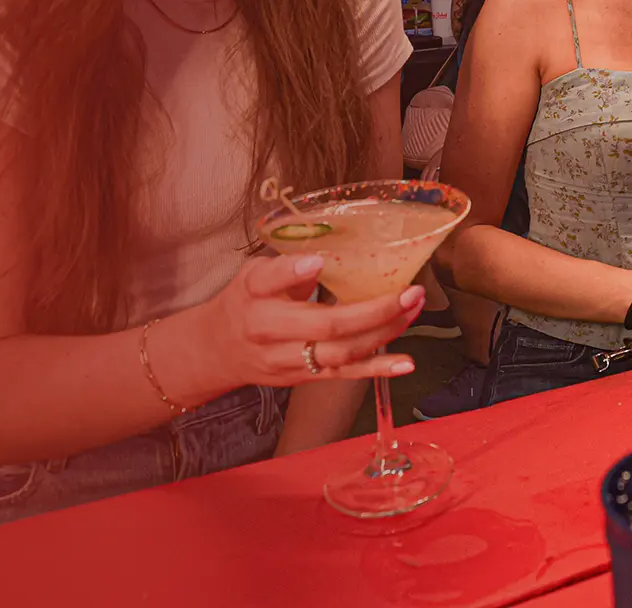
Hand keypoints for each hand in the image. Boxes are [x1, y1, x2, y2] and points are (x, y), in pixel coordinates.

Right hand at [195, 255, 425, 386]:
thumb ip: (287, 266)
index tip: (318, 261)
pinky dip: (378, 370)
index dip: (294, 272)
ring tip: (414, 310)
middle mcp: (270, 331)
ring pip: (342, 352)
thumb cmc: (244, 302)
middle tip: (410, 291)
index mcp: (254, 295)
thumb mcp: (253, 274)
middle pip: (326, 325)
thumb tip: (328, 254)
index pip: (271, 281)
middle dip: (374, 310)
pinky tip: (406, 364)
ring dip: (385, 333)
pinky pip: (344, 375)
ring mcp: (290, 360)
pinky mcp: (305, 377)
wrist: (217, 351)